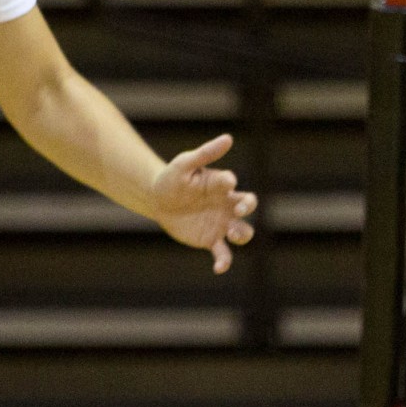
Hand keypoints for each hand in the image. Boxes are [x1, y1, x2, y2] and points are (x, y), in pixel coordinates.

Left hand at [148, 134, 258, 275]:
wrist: (158, 200)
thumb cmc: (173, 177)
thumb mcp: (185, 164)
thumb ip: (205, 154)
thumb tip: (229, 138)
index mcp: (220, 184)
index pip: (231, 184)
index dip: (231, 184)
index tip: (225, 183)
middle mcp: (226, 204)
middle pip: (247, 206)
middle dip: (247, 208)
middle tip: (237, 210)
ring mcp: (221, 223)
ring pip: (242, 232)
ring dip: (242, 234)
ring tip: (232, 234)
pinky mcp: (211, 240)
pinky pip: (223, 253)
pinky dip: (225, 261)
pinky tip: (219, 268)